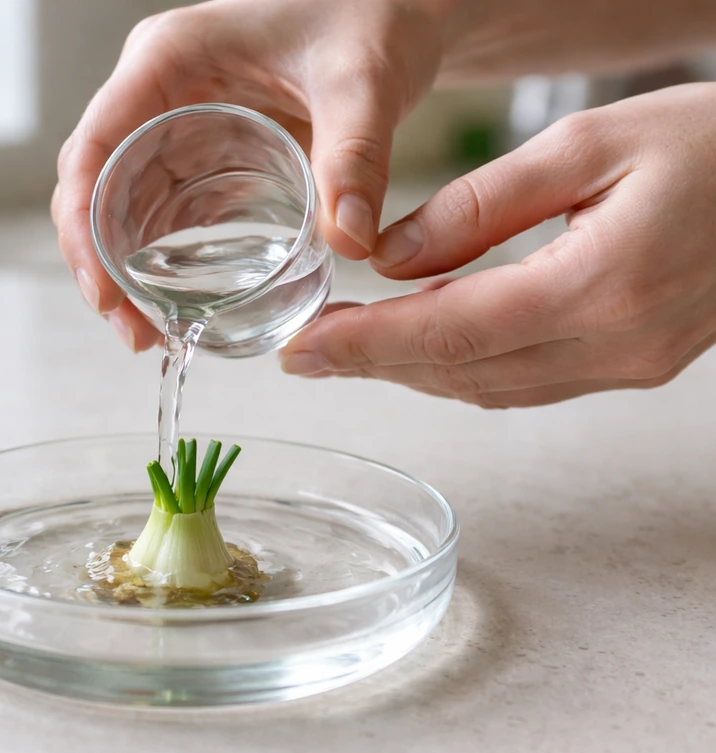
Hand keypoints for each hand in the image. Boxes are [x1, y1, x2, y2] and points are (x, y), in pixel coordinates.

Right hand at [52, 0, 448, 350]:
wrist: (398, 12)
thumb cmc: (371, 18)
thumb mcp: (362, 83)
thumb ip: (356, 157)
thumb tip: (350, 242)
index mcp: (167, 61)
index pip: (94, 147)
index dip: (83, 225)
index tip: (104, 292)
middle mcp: (159, 93)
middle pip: (97, 186)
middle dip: (101, 263)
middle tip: (135, 333)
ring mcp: (180, 123)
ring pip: (126, 205)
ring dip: (129, 271)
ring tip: (153, 334)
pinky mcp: (209, 151)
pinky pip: (171, 211)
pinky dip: (167, 260)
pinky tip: (179, 304)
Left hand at [280, 83, 715, 407]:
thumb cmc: (707, 142)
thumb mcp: (585, 143)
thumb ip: (479, 206)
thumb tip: (390, 259)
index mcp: (600, 283)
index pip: (451, 332)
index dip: (366, 346)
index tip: (300, 349)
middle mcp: (615, 343)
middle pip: (463, 372)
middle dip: (373, 365)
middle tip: (303, 352)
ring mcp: (630, 364)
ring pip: (491, 387)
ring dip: (413, 372)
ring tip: (347, 349)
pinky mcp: (636, 364)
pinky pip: (528, 383)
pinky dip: (465, 369)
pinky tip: (425, 347)